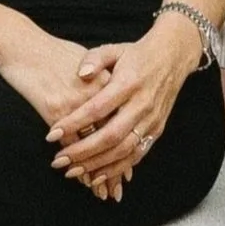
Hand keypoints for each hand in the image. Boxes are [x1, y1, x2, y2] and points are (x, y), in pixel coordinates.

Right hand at [0, 23, 130, 199]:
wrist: (21, 42)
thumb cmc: (50, 51)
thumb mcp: (84, 59)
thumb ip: (101, 81)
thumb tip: (109, 101)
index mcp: (108, 80)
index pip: (123, 121)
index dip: (127, 147)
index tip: (128, 169)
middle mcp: (97, 94)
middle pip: (113, 136)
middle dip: (114, 167)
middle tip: (116, 190)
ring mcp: (77, 102)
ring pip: (94, 143)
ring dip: (96, 170)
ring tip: (99, 191)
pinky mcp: (55, 108)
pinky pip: (70, 142)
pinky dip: (75, 161)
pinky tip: (77, 175)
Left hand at [49, 15, 205, 197]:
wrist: (173, 56)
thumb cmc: (136, 54)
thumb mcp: (114, 49)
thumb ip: (95, 59)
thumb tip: (80, 74)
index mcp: (128, 83)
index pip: (97, 108)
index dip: (74, 123)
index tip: (51, 135)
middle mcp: (142, 105)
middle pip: (110, 136)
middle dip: (82, 152)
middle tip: (58, 161)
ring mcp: (151, 120)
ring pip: (123, 151)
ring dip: (97, 165)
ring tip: (72, 172)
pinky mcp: (156, 130)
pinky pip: (137, 155)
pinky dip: (117, 169)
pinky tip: (97, 176)